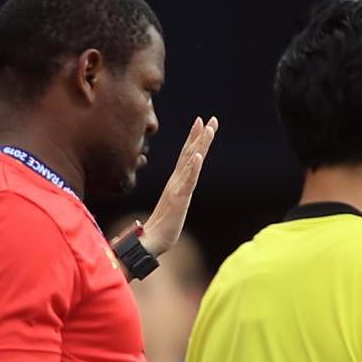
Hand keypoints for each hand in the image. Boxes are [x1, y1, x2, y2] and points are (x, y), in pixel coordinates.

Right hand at [138, 117, 217, 258]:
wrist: (151, 242)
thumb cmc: (159, 229)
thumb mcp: (171, 209)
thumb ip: (172, 200)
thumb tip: (172, 196)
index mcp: (175, 183)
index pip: (185, 157)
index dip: (193, 139)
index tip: (200, 123)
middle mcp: (176, 182)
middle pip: (189, 153)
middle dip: (200, 135)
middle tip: (210, 119)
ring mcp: (177, 189)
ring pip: (190, 162)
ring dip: (199, 144)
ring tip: (208, 128)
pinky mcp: (178, 199)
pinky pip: (188, 180)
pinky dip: (193, 167)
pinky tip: (197, 155)